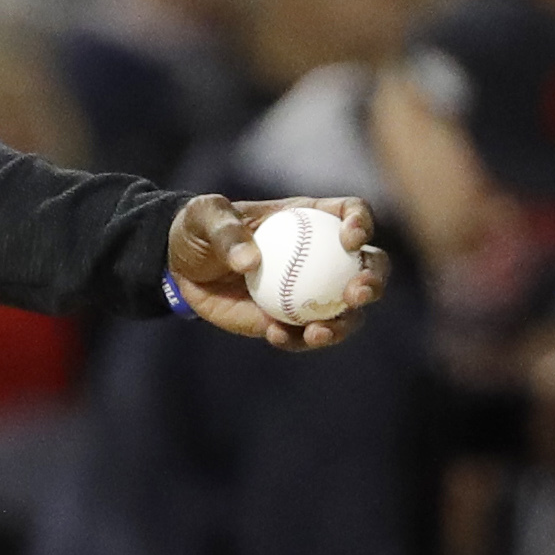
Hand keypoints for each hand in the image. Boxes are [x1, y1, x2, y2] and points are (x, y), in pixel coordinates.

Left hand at [165, 193, 386, 350]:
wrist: (181, 267)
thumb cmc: (199, 229)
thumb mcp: (204, 217)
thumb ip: (226, 232)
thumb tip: (250, 262)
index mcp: (312, 219)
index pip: (353, 214)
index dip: (362, 224)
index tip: (350, 240)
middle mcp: (323, 255)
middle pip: (369, 266)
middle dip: (373, 281)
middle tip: (355, 294)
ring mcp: (312, 291)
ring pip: (347, 310)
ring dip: (343, 324)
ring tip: (318, 332)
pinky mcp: (293, 320)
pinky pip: (307, 334)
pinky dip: (297, 339)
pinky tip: (275, 335)